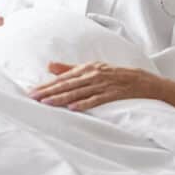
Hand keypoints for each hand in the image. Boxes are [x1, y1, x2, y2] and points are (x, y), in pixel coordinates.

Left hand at [29, 61, 157, 110]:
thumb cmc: (115, 74)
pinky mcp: (113, 94)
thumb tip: (49, 66)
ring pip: (78, 92)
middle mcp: (94, 75)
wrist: (142, 81)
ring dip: (62, 98)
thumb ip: (70, 68)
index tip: (32, 91)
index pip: (63, 78)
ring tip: (47, 103)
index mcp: (88, 68)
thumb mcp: (92, 68)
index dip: (47, 85)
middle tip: (33, 97)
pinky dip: (84, 103)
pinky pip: (96, 99)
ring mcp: (103, 84)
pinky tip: (73, 108)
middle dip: (49, 91)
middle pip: (68, 84)